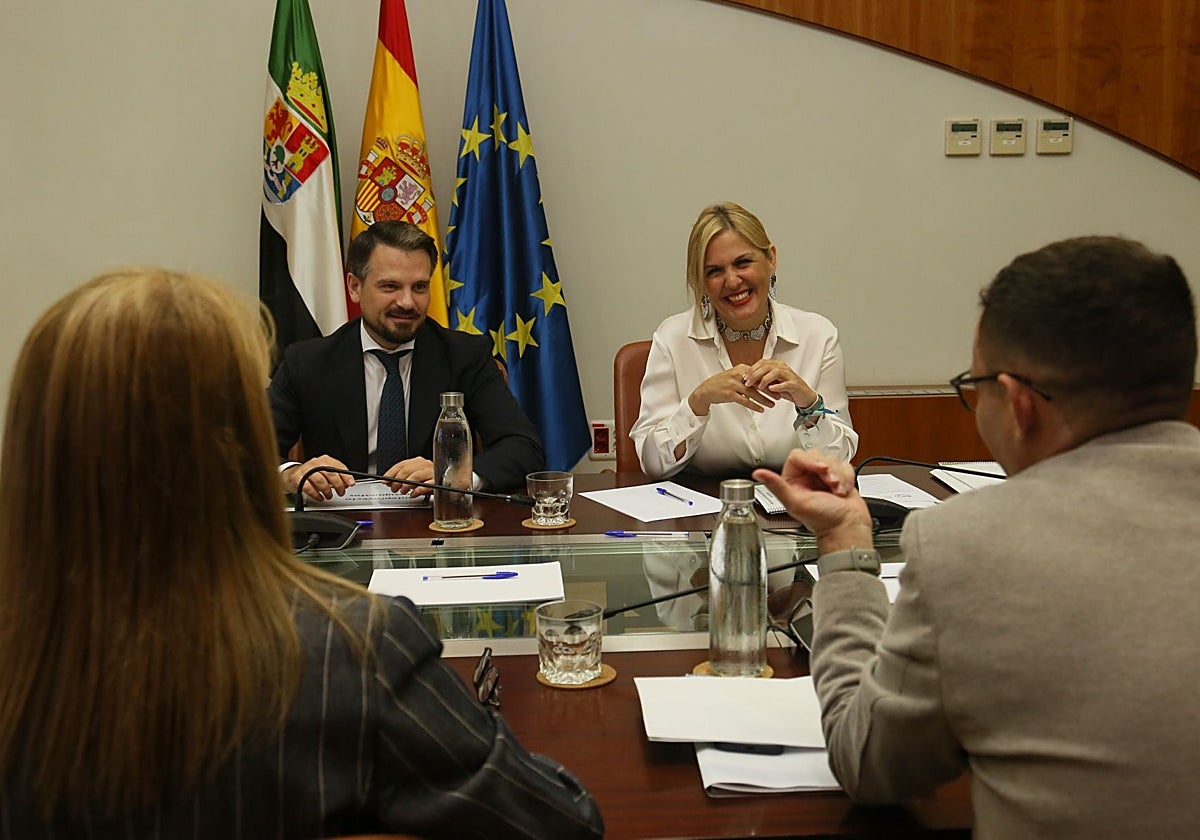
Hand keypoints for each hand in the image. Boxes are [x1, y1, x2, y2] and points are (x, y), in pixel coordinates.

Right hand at [284, 456, 352, 501]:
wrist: (291, 476)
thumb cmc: (311, 475)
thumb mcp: (325, 473)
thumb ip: (336, 477)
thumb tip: (347, 483)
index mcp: (324, 460)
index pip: (338, 466)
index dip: (346, 476)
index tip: (351, 483)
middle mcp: (315, 463)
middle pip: (330, 473)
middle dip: (338, 484)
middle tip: (341, 492)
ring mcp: (306, 470)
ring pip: (320, 480)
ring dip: (327, 490)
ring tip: (329, 495)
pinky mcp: (298, 478)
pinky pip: (309, 488)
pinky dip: (316, 494)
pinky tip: (320, 497)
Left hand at [382, 457, 434, 495]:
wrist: (449, 481)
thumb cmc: (431, 480)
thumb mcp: (416, 478)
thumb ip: (402, 478)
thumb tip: (387, 481)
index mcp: (419, 462)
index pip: (401, 465)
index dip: (390, 473)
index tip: (384, 480)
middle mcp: (425, 464)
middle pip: (407, 470)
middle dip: (397, 480)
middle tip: (394, 489)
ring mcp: (432, 472)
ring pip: (415, 476)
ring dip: (406, 485)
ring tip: (403, 491)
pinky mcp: (439, 482)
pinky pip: (427, 485)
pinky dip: (418, 490)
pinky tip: (414, 494)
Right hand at [687, 365, 775, 415]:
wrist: (706, 390)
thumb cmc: (720, 383)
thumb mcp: (733, 375)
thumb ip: (746, 376)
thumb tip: (760, 380)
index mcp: (740, 369)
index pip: (758, 374)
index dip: (769, 381)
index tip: (777, 386)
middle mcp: (737, 375)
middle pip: (758, 383)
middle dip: (770, 390)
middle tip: (779, 395)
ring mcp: (733, 385)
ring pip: (753, 393)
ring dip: (764, 399)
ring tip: (772, 404)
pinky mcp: (730, 394)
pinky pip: (745, 401)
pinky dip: (754, 406)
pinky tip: (761, 409)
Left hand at [741, 360, 816, 408]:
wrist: (803, 396)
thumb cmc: (787, 389)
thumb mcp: (772, 383)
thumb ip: (761, 380)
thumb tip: (747, 380)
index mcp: (777, 365)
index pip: (762, 363)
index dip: (751, 369)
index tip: (743, 376)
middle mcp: (783, 368)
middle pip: (767, 366)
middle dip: (755, 374)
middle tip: (747, 382)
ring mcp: (790, 375)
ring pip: (776, 372)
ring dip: (765, 379)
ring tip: (758, 387)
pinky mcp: (795, 384)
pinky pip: (786, 383)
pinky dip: (777, 386)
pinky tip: (771, 389)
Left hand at [752, 450, 874, 553]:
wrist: (847, 528)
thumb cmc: (823, 520)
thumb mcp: (795, 503)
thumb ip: (776, 486)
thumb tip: (758, 474)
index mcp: (792, 481)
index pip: (797, 456)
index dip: (810, 461)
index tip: (820, 470)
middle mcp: (807, 477)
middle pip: (816, 455)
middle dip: (828, 470)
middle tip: (830, 484)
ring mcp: (824, 477)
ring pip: (832, 459)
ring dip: (839, 476)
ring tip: (836, 491)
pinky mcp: (839, 478)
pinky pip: (844, 466)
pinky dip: (847, 478)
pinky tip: (843, 491)